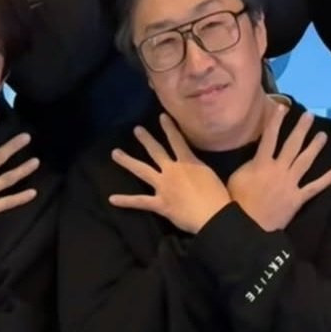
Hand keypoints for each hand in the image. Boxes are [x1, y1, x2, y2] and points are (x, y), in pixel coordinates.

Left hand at [109, 117, 231, 233]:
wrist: (213, 215)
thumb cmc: (218, 196)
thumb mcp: (211, 175)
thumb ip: (200, 168)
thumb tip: (197, 166)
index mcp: (188, 162)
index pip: (177, 140)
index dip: (169, 127)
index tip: (161, 116)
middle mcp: (172, 170)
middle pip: (156, 151)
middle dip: (146, 140)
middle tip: (136, 129)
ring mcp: (163, 186)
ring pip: (142, 170)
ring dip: (128, 161)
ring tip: (115, 153)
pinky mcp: (159, 203)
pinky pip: (140, 201)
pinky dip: (126, 201)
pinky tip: (112, 199)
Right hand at [228, 103, 330, 230]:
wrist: (248, 227)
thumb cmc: (238, 202)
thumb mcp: (236, 178)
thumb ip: (248, 164)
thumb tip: (256, 155)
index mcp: (261, 164)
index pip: (269, 137)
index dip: (275, 121)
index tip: (282, 107)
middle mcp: (279, 170)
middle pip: (292, 145)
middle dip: (301, 129)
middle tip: (310, 116)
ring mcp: (290, 184)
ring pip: (305, 162)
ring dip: (315, 148)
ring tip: (323, 135)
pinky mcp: (297, 198)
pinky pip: (314, 188)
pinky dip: (326, 180)